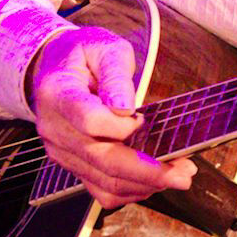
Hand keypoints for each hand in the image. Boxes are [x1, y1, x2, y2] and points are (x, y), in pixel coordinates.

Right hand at [27, 26, 195, 209]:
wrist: (52, 69)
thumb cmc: (81, 55)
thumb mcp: (103, 46)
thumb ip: (115, 73)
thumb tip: (125, 108)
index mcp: (58, 93)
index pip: (91, 121)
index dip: (123, 127)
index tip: (144, 119)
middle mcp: (55, 128)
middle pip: (102, 160)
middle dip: (148, 171)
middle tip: (185, 172)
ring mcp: (61, 151)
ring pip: (104, 182)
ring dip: (145, 184)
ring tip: (178, 174)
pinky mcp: (72, 165)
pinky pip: (102, 190)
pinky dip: (132, 190)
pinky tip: (154, 179)